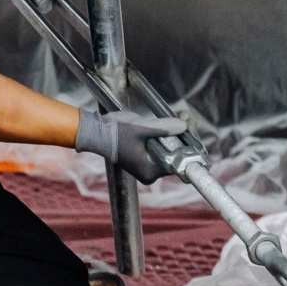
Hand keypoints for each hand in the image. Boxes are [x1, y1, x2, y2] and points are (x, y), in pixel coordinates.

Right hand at [73, 108, 187, 186]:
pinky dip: (168, 134)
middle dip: (184, 135)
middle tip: (185, 116)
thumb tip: (184, 124)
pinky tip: (173, 121)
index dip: (189, 145)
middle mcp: (151, 171)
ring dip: (177, 133)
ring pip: (171, 148)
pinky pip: (163, 146)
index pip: (179, 161)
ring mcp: (148, 164)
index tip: (191, 128)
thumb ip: (163, 128)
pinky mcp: (145, 155)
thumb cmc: (114, 133)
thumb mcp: (141, 129)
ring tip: (182, 115)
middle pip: (177, 154)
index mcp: (151, 171)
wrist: (95, 131)